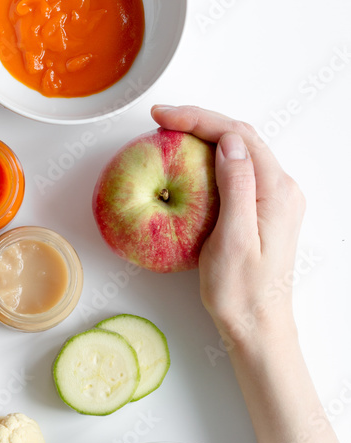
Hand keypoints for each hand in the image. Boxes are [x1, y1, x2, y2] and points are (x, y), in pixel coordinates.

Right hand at [150, 105, 305, 346]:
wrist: (258, 325)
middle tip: (161, 119)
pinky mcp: (264, 210)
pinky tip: (190, 163)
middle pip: (241, 137)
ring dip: (206, 136)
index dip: (199, 119)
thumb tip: (228, 142)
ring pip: (240, 151)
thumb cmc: (241, 291)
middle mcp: (282, 189)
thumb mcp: (233, 240)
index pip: (237, 136)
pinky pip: (240, 171)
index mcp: (276, 191)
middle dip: (200, 121)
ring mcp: (275, 199)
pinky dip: (212, 158)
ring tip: (171, 134)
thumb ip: (236, 187)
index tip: (163, 117)